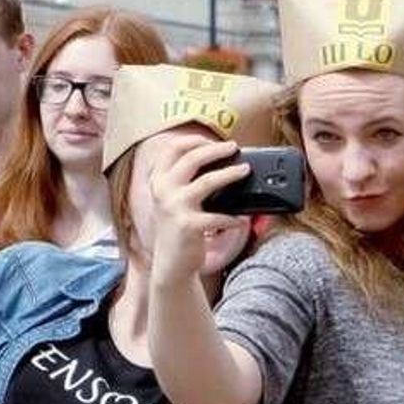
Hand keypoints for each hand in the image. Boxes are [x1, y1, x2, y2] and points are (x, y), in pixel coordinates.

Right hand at [149, 136, 250, 284]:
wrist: (171, 263)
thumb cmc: (179, 228)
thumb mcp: (174, 201)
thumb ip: (187, 181)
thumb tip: (219, 162)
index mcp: (158, 181)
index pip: (172, 149)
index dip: (194, 140)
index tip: (214, 140)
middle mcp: (163, 191)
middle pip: (191, 159)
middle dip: (216, 150)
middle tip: (235, 148)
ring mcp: (175, 208)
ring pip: (208, 181)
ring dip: (230, 174)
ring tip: (245, 170)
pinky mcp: (188, 226)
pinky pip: (218, 216)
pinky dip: (234, 217)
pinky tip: (241, 219)